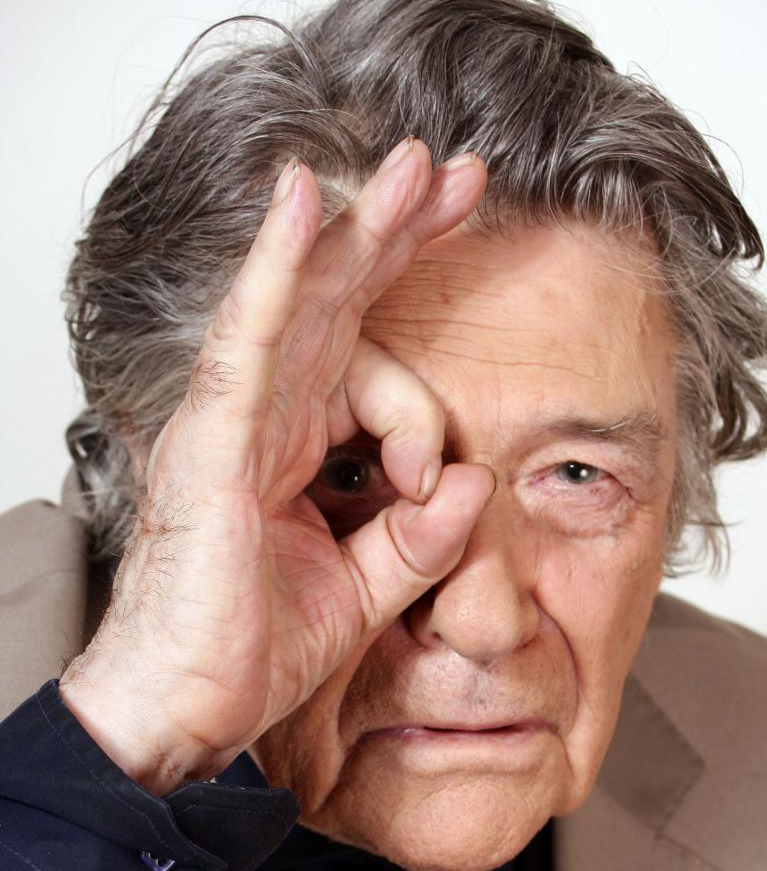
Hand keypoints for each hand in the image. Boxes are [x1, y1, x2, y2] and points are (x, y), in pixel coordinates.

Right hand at [60, 140, 494, 794]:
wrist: (184, 708)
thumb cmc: (248, 649)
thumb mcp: (367, 591)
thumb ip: (423, 537)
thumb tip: (478, 483)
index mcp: (298, 446)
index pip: (370, 360)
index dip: (427, 370)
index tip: (471, 434)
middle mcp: (265, 417)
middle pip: (342, 304)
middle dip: (400, 235)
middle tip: (456, 174)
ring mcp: (233, 421)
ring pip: (303, 301)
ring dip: (358, 226)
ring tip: (411, 162)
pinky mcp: (212, 440)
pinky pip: (252, 340)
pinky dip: (278, 270)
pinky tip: (306, 200)